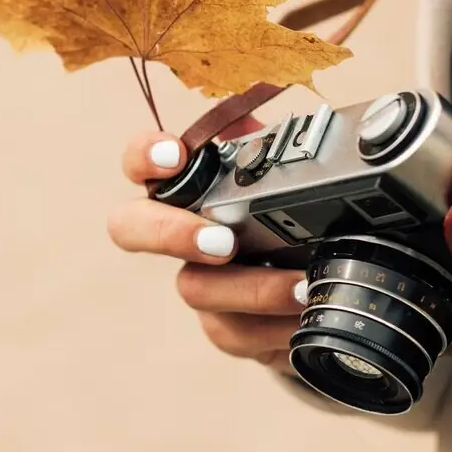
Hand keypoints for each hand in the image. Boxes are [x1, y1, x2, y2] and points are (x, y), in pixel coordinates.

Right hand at [108, 124, 307, 374]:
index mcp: (189, 187)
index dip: (146, 156)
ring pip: (194, 288)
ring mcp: (198, 284)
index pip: (140, 162)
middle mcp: (177, 234)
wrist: (323, 288)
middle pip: (129, 228)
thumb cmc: (296, 220)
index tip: (176, 155)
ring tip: (301, 285)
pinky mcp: (225, 329)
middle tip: (222, 242)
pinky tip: (308, 315)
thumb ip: (270, 146)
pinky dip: (275, 326)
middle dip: (169, 232)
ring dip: (250, 288)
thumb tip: (251, 118)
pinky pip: (235, 333)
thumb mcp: (293, 175)